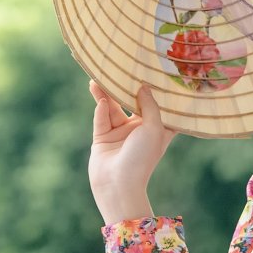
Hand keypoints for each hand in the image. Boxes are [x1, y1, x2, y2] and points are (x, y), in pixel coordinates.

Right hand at [87, 80, 176, 222]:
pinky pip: (101, 119)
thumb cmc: (143, 157)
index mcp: (155, 129)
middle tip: (118, 69)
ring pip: (111, 108)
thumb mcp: (154, 128)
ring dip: (104, 95)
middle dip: (123, 88)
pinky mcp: (102, 137)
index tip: (154, 71)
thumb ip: (150, 105)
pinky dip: (100, 111)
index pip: (157, 106)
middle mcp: (138, 129)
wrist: (118, 184)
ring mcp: (119, 133)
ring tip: (96, 79)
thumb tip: (144, 87)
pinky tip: (100, 102)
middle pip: (130, 103)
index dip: (155, 91)